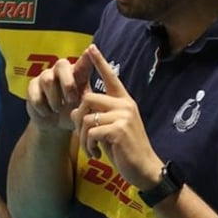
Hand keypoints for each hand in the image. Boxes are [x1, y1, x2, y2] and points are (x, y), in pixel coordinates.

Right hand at [24, 53, 94, 131]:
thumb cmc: (74, 112)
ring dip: (55, 99)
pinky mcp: (32, 86)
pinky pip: (36, 95)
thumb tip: (94, 99)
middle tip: (71, 100)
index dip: (87, 57)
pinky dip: (44, 108)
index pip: (83, 62)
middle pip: (62, 65)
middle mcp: (61, 70)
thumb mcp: (84, 108)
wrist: (55, 125)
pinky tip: (48, 113)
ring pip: (48, 80)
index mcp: (77, 73)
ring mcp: (45, 76)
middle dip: (67, 83)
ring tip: (58, 110)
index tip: (91, 49)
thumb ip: (90, 101)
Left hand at [70, 45, 162, 191]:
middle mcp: (125, 105)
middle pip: (88, 99)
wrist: (144, 169)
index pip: (111, 78)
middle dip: (78, 120)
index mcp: (124, 102)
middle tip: (82, 137)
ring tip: (90, 149)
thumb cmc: (126, 150)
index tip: (91, 48)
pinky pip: (91, 132)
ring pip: (86, 118)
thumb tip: (74, 112)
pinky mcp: (118, 130)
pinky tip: (96, 154)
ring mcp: (123, 116)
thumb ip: (96, 118)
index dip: (100, 62)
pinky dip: (88, 146)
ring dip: (82, 138)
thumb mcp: (110, 130)